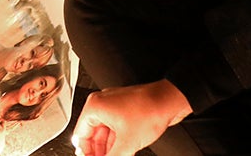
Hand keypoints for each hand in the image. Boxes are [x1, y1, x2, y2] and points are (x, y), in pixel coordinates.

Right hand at [71, 81, 191, 155]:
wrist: (170, 100)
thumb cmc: (149, 110)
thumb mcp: (126, 143)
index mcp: (95, 106)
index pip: (81, 136)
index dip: (87, 153)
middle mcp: (103, 103)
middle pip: (93, 135)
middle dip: (98, 152)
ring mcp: (115, 106)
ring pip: (105, 133)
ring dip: (108, 149)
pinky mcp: (126, 110)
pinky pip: (116, 129)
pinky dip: (117, 142)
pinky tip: (122, 153)